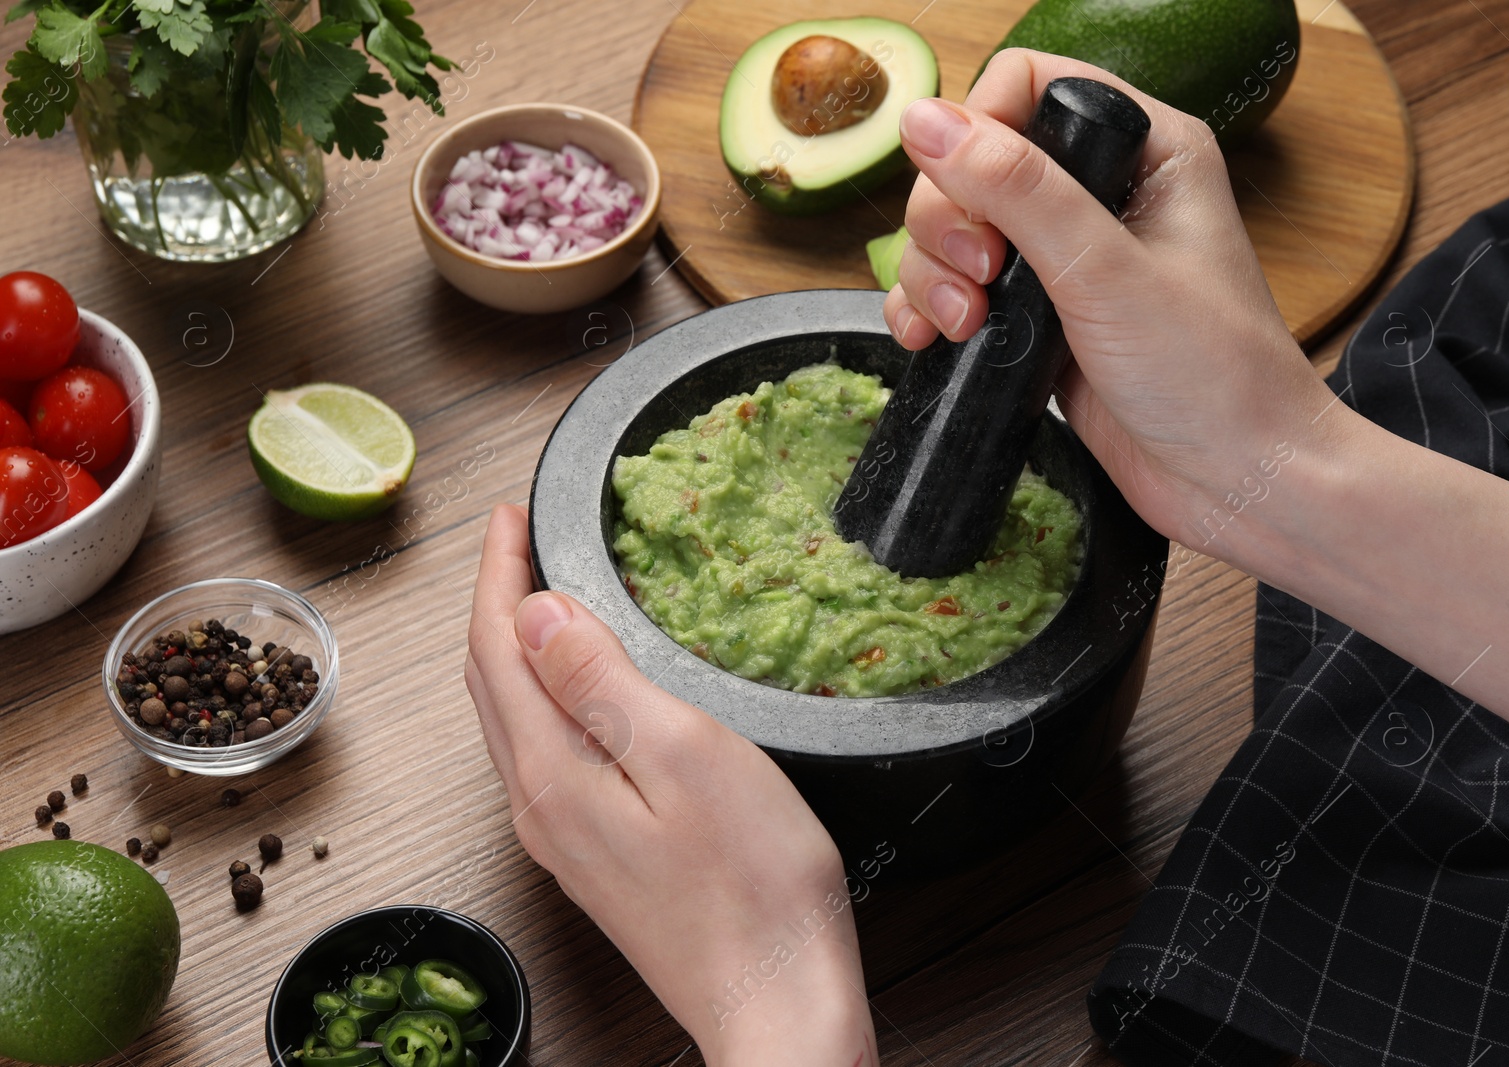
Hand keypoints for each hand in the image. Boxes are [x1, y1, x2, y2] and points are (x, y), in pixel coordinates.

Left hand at [464, 504, 877, 1065]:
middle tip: (516, 542)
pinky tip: (579, 691)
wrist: (777, 1003)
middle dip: (495, 603)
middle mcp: (541, 810)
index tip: (507, 516)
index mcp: (553, 775)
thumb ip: (601, 682)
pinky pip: (546, 756)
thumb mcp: (685, 754)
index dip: (497, 573)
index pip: (495, 649)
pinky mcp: (598, 860)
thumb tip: (537, 615)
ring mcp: (566, 841)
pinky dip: (547, 699)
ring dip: (516, 651)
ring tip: (539, 597)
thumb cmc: (753, 888)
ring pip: (515, 723)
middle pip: (491, 685)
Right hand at [884, 49, 1345, 552]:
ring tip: (966, 324)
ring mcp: (1065, 260)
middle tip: (980, 278)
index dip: (977, 133)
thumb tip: (926, 121)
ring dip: (933, 272)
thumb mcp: (1105, 271)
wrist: (1238, 484)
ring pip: (953, 227)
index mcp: (1143, 149)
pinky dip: (928, 308)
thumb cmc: (1215, 377)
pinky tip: (934, 339)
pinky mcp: (1039, 319)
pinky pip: (954, 288)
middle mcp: (1100, 194)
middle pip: (972, 160)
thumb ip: (1016, 190)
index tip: (975, 204)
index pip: (1025, 86)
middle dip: (949, 220)